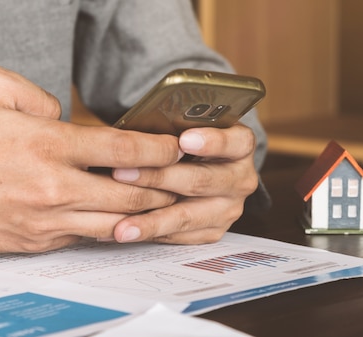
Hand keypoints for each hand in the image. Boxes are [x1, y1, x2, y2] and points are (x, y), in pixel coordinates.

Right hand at [0, 65, 180, 253]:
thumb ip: (39, 93)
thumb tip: (63, 115)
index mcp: (48, 145)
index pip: (123, 151)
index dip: (158, 149)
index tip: (176, 146)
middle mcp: (54, 187)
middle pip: (130, 194)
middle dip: (165, 187)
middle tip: (185, 179)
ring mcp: (47, 220)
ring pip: (115, 223)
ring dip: (146, 215)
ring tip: (168, 204)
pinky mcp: (36, 241)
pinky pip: (84, 237)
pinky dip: (109, 229)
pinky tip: (123, 221)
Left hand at [111, 124, 257, 243]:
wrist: (204, 168)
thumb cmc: (187, 139)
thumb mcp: (188, 126)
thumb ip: (173, 128)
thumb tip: (139, 132)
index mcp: (241, 146)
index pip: (234, 142)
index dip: (211, 142)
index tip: (183, 140)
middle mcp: (240, 180)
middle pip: (200, 181)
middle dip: (158, 177)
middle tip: (122, 173)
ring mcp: (229, 209)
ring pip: (187, 216)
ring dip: (150, 220)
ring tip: (121, 225)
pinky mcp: (213, 231)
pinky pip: (179, 236)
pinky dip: (147, 234)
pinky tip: (120, 231)